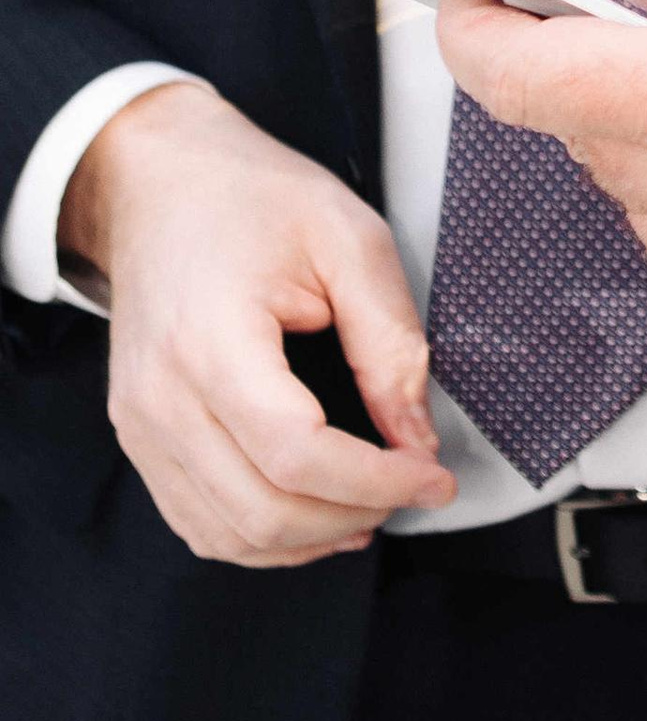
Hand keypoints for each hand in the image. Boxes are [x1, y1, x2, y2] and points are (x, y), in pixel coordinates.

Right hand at [61, 83, 450, 564]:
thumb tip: (416, 438)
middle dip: (355, 514)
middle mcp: (160, 396)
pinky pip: (199, 523)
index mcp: (211, 341)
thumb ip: (391, 342)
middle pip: (262, 511)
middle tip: (414, 487)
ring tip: (374, 504)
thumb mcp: (349, 240)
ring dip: (312, 538)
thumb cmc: (250, 197)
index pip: (296, 455)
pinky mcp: (140, 437)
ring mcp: (140, 424)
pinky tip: (318, 513)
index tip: (433, 477)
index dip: (376, 481)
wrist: (158, 181)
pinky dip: (264, 536)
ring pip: (227, 534)